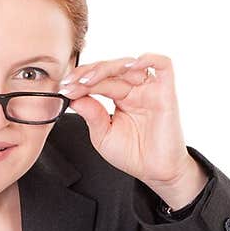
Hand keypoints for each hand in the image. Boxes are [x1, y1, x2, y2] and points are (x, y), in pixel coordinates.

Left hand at [59, 52, 203, 200]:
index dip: (80, 81)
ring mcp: (149, 89)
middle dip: (88, 74)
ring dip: (106, 68)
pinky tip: (130, 66)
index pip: (99, 80)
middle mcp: (135, 89)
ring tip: (87, 80)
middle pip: (111, 70)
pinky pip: (162, 64)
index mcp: (120, 97)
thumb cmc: (133, 154)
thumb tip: (74, 97)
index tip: (64, 88)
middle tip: (70, 83)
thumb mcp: (103, 136)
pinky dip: (148, 58)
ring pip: (129, 64)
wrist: (156, 172)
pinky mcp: (166, 91)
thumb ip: (91, 115)